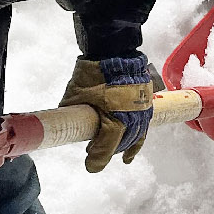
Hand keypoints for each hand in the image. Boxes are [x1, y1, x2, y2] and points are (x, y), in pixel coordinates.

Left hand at [62, 56, 159, 173]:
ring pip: (137, 135)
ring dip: (127, 147)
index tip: (90, 166)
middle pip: (122, 143)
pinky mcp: (146, 100)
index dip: (97, 159)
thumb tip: (67, 122)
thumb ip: (73, 111)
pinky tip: (134, 144)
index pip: (107, 147)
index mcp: (114, 117)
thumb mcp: (75, 94)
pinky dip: (139, 136)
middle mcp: (132, 117)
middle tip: (95, 154)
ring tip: (123, 157)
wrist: (114, 47)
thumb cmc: (92, 71)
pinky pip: (145, 124)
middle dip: (109, 152)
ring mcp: (141, 108)